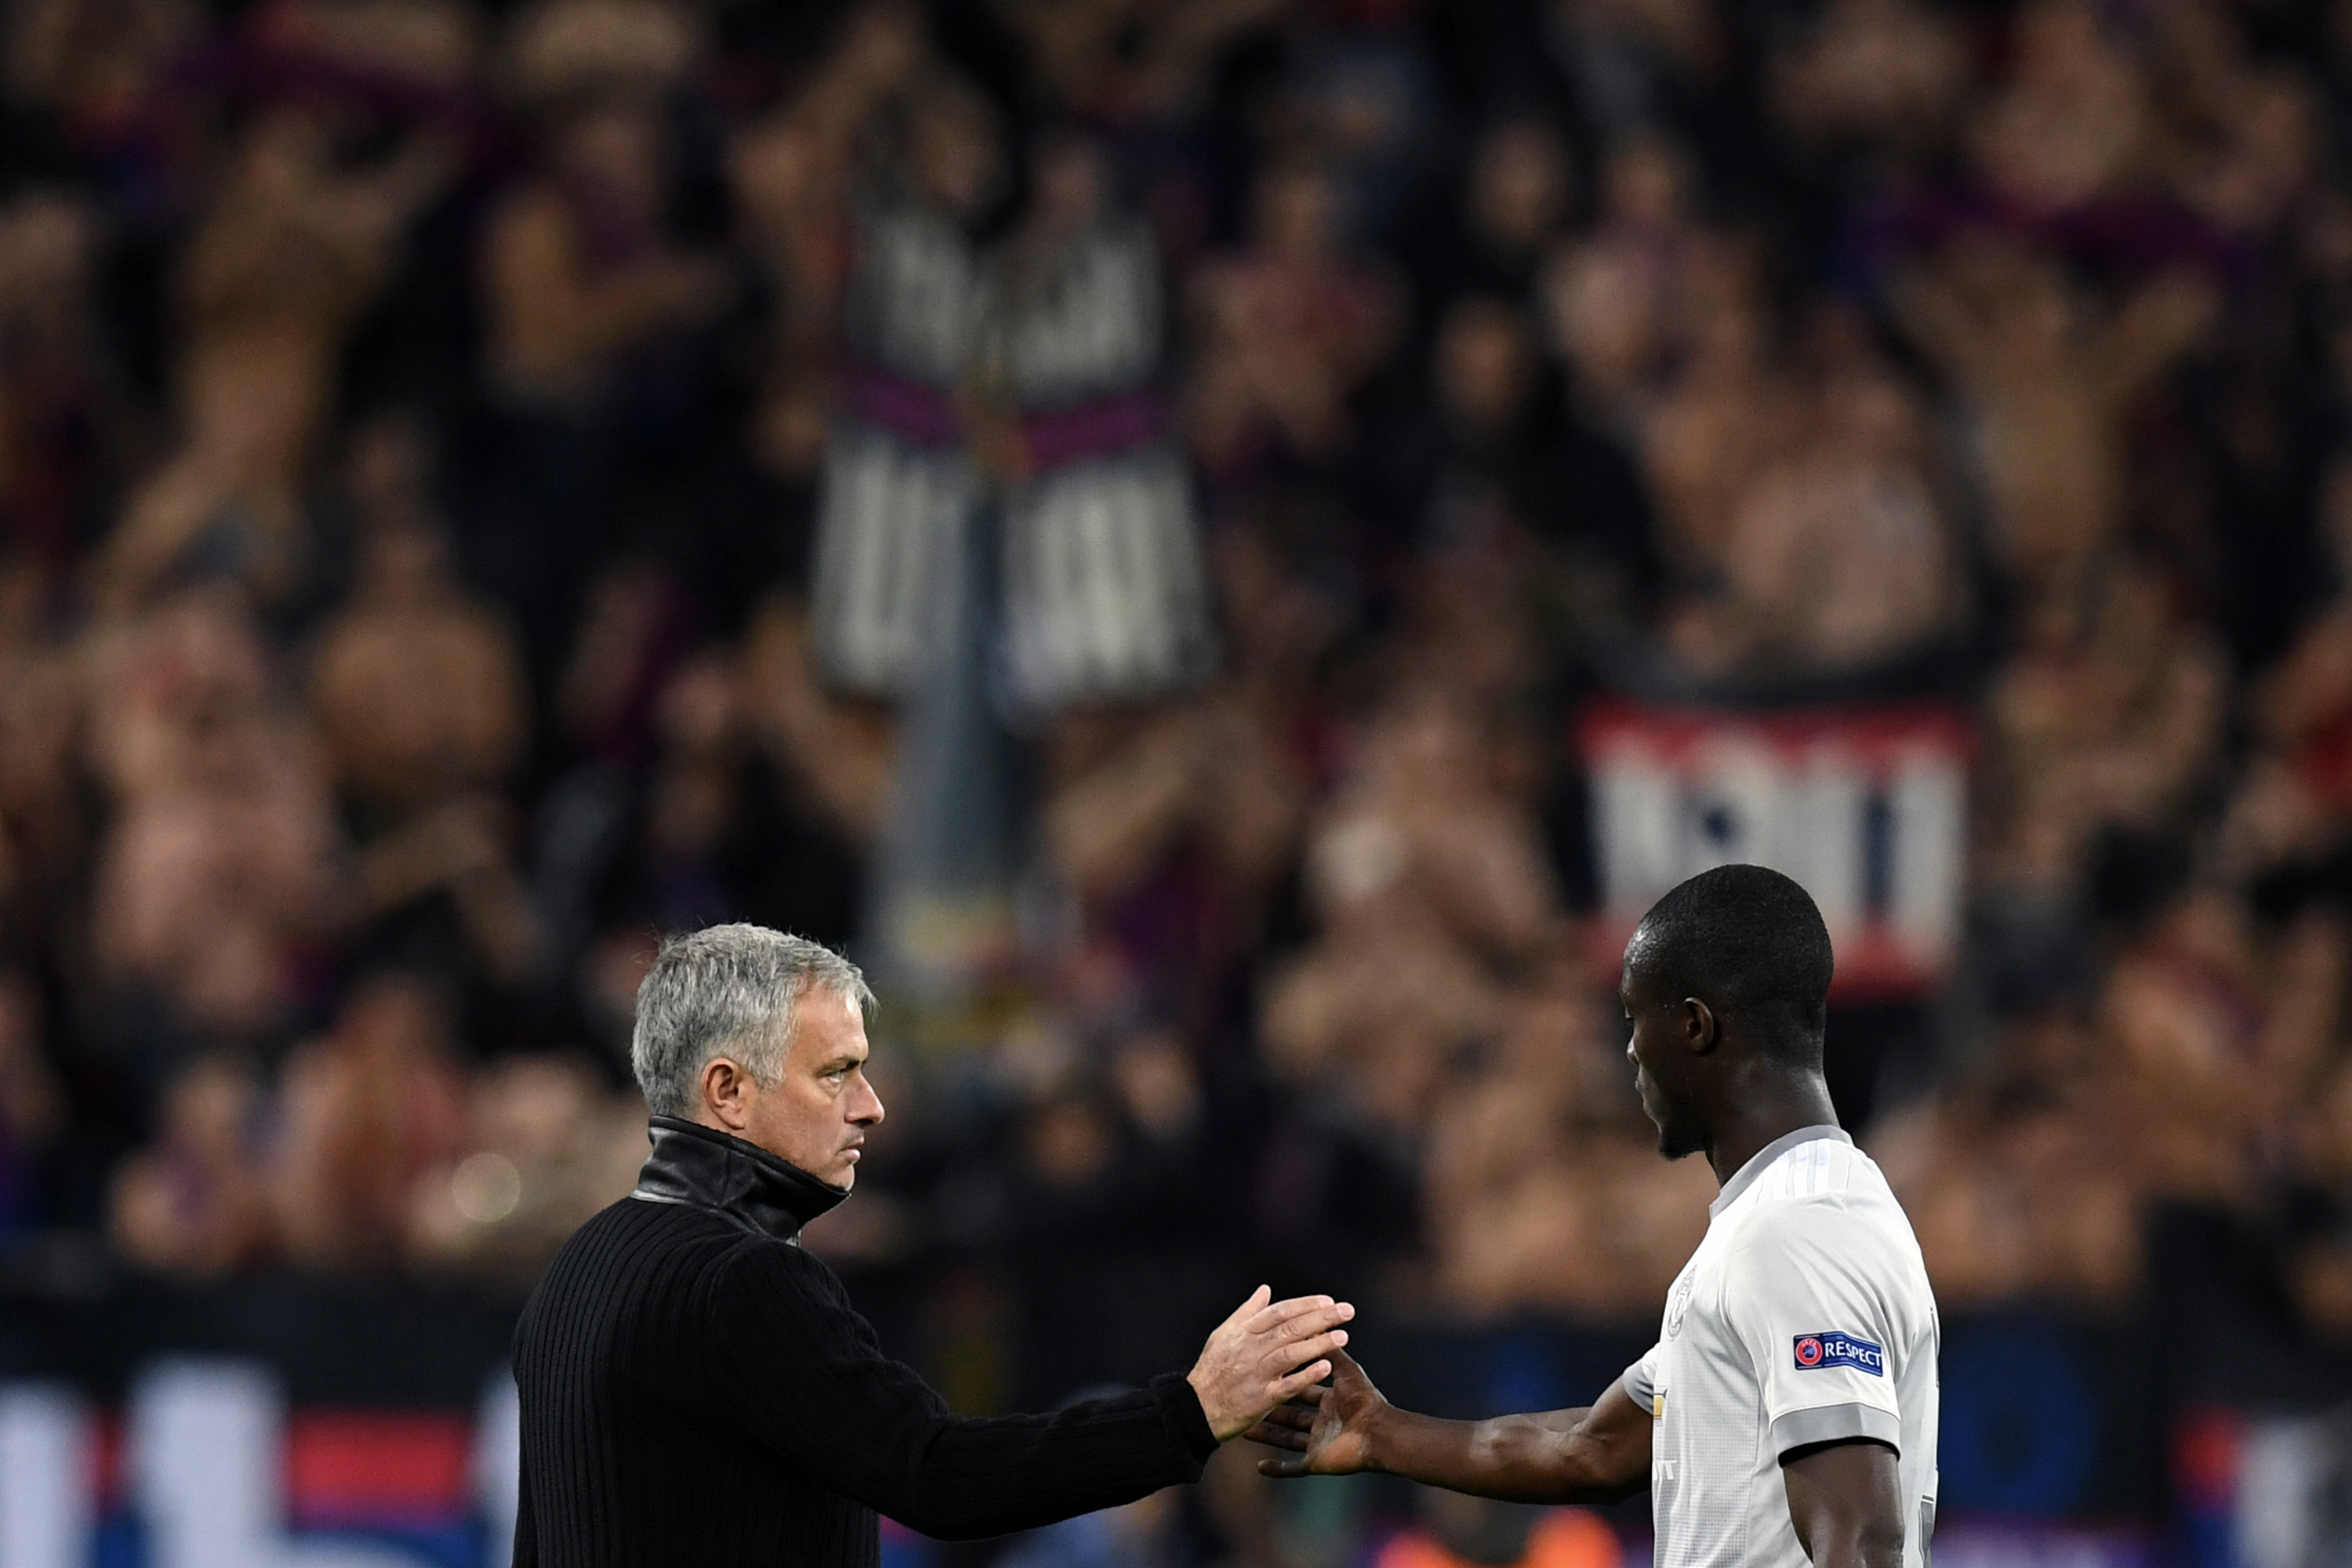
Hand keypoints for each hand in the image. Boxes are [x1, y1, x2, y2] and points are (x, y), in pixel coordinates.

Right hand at [1186, 1286, 1354, 1441]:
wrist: (1194, 1408)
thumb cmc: (1211, 1371)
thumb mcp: (1222, 1335)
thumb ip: (1246, 1312)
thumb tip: (1265, 1290)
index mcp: (1244, 1333)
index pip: (1280, 1312)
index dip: (1305, 1304)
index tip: (1328, 1301)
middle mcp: (1251, 1349)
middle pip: (1290, 1328)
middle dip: (1321, 1318)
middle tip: (1347, 1312)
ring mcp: (1256, 1373)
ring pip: (1291, 1353)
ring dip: (1319, 1343)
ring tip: (1343, 1337)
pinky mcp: (1260, 1398)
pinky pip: (1287, 1385)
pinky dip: (1307, 1375)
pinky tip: (1326, 1367)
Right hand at [1248, 1348, 1385, 1476]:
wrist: (1377, 1433)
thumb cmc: (1364, 1399)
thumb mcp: (1344, 1369)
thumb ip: (1330, 1351)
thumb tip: (1316, 1328)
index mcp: (1330, 1401)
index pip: (1302, 1389)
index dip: (1284, 1382)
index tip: (1264, 1374)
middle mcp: (1323, 1422)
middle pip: (1290, 1415)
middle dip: (1269, 1411)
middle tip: (1246, 1402)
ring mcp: (1318, 1443)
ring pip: (1286, 1439)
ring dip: (1267, 1436)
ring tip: (1244, 1431)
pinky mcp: (1316, 1462)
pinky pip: (1294, 1468)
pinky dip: (1278, 1468)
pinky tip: (1259, 1466)